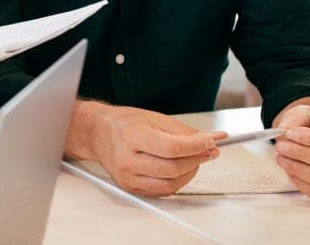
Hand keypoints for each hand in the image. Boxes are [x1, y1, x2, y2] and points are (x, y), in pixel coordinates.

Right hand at [72, 102, 221, 196]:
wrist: (99, 133)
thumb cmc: (124, 124)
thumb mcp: (155, 118)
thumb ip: (184, 131)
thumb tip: (211, 140)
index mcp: (132, 136)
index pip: (172, 148)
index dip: (197, 147)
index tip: (210, 143)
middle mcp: (127, 159)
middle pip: (173, 168)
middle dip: (197, 159)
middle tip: (208, 151)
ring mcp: (127, 176)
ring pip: (171, 184)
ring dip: (190, 173)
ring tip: (194, 160)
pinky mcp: (130, 188)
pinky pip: (162, 191)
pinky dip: (177, 182)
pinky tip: (180, 170)